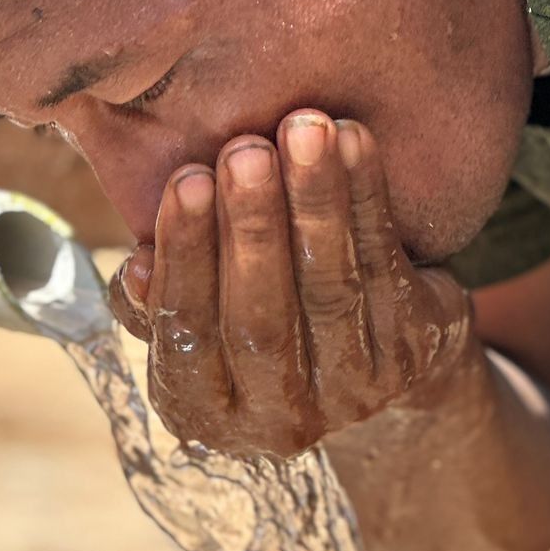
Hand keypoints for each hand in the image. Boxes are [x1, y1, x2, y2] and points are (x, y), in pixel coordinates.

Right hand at [107, 111, 472, 457]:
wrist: (368, 361)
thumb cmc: (250, 315)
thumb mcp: (195, 318)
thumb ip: (155, 298)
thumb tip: (140, 269)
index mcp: (203, 410)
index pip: (186, 335)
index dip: (188, 257)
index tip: (189, 180)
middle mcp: (279, 419)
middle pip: (260, 323)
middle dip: (252, 230)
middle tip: (246, 151)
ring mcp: (351, 394)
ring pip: (329, 292)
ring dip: (316, 204)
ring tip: (306, 130)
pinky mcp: (409, 357)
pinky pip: (386, 269)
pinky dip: (369, 200)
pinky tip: (356, 141)